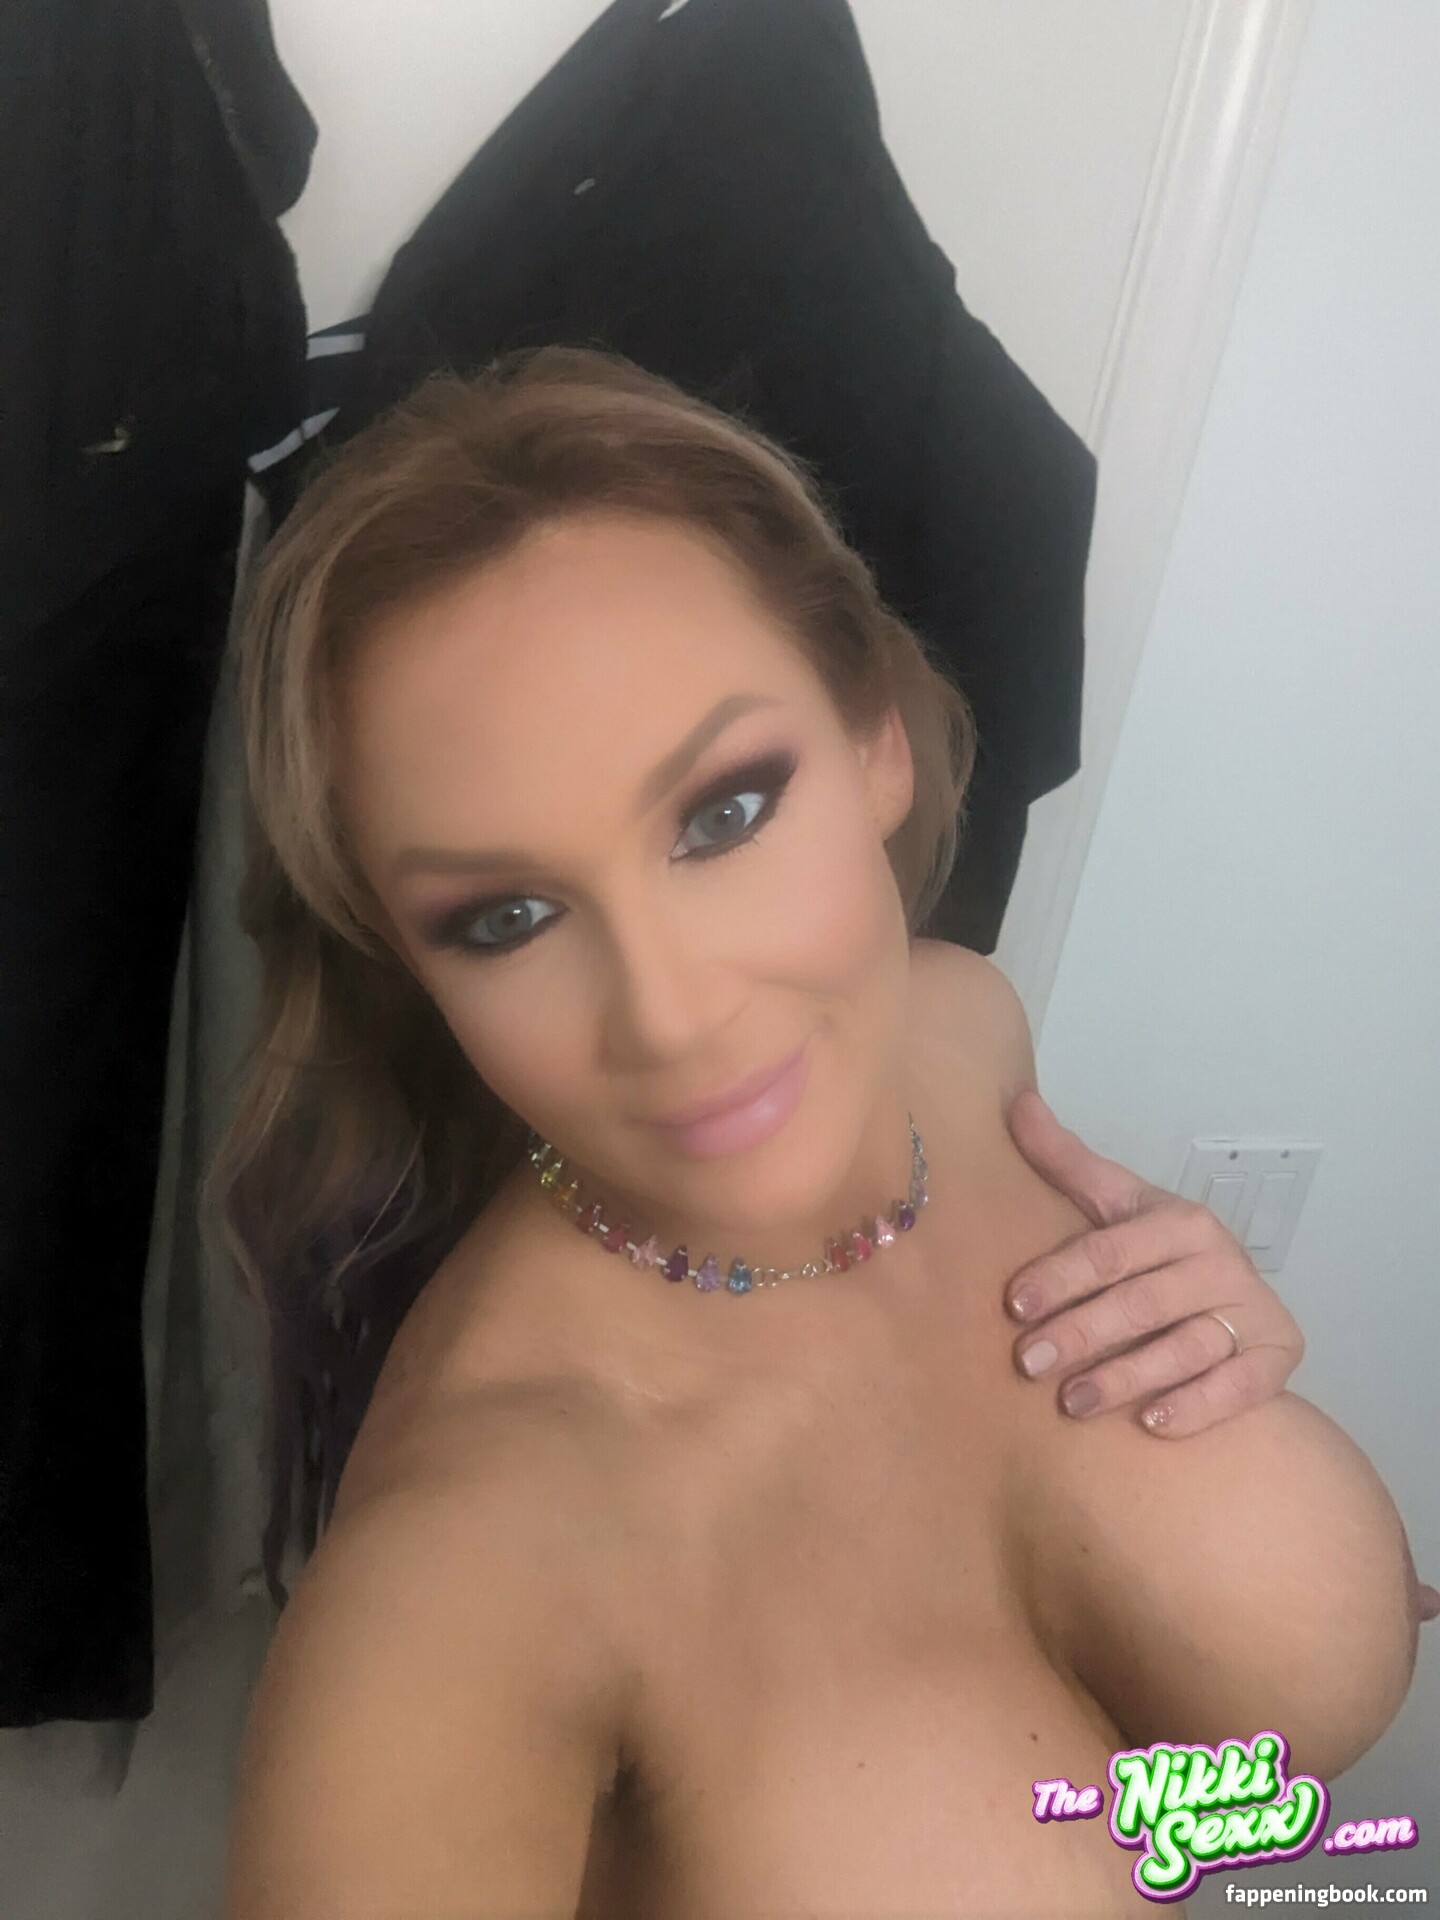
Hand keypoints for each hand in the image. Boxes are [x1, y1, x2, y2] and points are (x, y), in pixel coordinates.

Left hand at [1002, 1087, 1303, 1437]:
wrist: (1236, 1300)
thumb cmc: (1161, 1253)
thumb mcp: (1117, 1204)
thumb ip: (1066, 1162)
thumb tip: (1017, 1102)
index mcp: (1179, 1222)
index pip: (1111, 1251)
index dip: (1060, 1276)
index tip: (1014, 1305)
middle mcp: (1220, 1263)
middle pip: (1142, 1303)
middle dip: (1082, 1333)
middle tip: (1029, 1363)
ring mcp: (1252, 1311)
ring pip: (1186, 1348)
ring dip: (1128, 1378)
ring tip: (1073, 1402)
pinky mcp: (1276, 1357)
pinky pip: (1240, 1387)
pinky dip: (1198, 1405)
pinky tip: (1154, 1423)